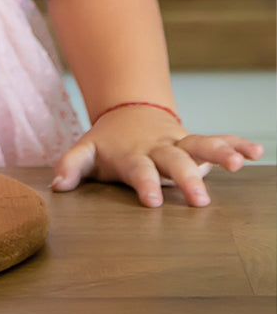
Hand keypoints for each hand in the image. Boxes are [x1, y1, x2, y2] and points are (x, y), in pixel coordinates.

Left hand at [51, 105, 264, 206]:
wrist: (128, 112)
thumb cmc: (108, 143)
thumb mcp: (85, 150)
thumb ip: (71, 166)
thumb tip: (57, 186)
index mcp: (132, 154)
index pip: (138, 170)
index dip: (144, 184)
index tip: (152, 202)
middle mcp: (159, 148)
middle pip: (175, 161)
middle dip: (187, 179)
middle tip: (200, 201)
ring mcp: (180, 143)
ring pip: (201, 145)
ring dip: (220, 152)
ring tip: (239, 163)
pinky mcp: (195, 142)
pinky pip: (219, 140)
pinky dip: (237, 144)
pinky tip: (256, 152)